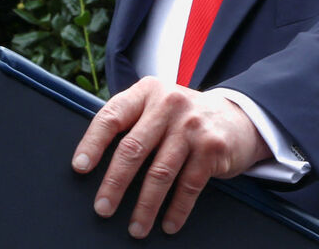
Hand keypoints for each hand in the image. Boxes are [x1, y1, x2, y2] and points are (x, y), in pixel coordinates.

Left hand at [71, 76, 269, 237]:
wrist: (239, 118)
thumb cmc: (185, 119)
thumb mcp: (158, 107)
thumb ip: (132, 122)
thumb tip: (92, 163)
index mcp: (148, 91)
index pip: (112, 116)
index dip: (92, 143)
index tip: (79, 168)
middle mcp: (170, 103)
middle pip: (133, 148)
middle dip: (114, 184)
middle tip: (103, 208)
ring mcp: (193, 125)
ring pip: (160, 172)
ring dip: (145, 206)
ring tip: (136, 227)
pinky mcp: (212, 147)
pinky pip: (188, 185)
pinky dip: (177, 209)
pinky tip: (168, 223)